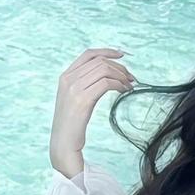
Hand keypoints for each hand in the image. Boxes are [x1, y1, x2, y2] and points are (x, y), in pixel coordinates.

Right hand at [50, 46, 135, 176]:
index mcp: (65, 76)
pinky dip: (119, 85)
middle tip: (131, 77)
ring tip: (129, 86)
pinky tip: (123, 92)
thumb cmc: (72, 123)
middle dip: (119, 67)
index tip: (121, 55)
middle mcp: (68, 79)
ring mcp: (74, 88)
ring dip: (121, 76)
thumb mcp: (75, 98)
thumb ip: (85, 83)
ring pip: (104, 70)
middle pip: (100, 61)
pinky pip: (106, 83)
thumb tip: (109, 74)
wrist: (63, 143)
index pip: (88, 54)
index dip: (106, 51)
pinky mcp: (83, 100)